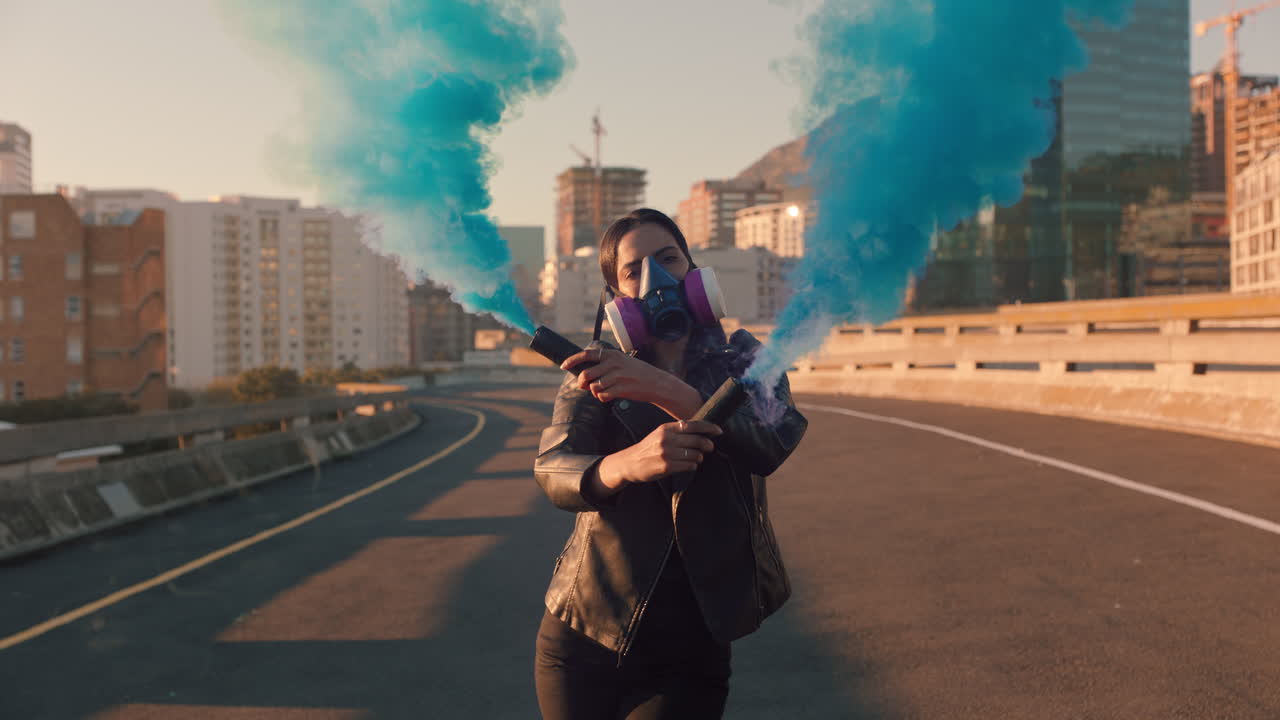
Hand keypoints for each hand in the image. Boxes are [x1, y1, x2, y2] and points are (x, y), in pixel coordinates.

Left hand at [562, 346, 669, 404]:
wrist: (657, 383)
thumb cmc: (637, 373)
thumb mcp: (622, 362)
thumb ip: (604, 365)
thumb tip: (584, 376)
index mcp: (612, 355)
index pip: (586, 355)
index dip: (572, 360)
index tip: (563, 366)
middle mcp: (613, 364)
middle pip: (586, 374)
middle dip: (582, 383)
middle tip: (584, 386)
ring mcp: (617, 377)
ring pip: (593, 387)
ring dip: (595, 392)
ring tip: (604, 391)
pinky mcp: (621, 389)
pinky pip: (602, 396)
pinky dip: (602, 398)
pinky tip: (610, 396)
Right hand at [598, 420, 722, 487]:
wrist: (630, 463)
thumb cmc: (648, 449)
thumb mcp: (659, 434)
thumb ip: (676, 431)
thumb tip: (699, 430)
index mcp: (666, 428)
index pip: (692, 425)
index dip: (708, 427)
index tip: (719, 431)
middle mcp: (666, 439)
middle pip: (697, 440)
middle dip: (708, 445)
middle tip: (710, 447)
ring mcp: (667, 453)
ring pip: (695, 454)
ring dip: (699, 457)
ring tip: (696, 458)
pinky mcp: (667, 466)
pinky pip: (689, 465)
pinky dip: (693, 466)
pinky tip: (689, 465)